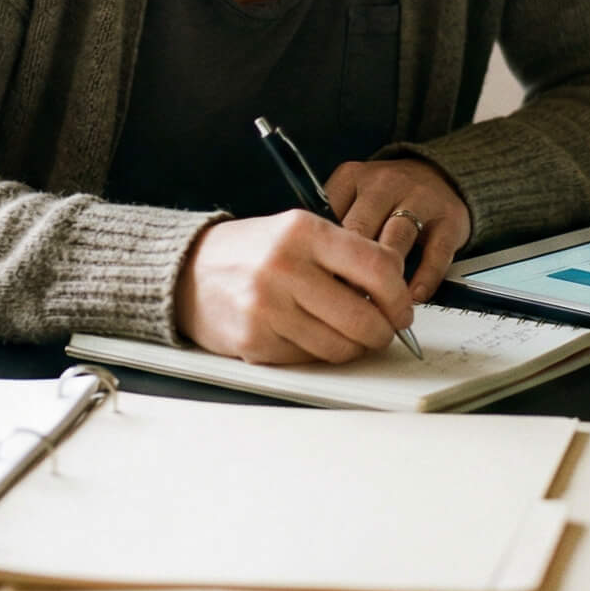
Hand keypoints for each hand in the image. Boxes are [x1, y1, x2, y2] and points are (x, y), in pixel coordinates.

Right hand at [174, 210, 415, 363]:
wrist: (187, 273)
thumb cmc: (250, 252)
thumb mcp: (295, 232)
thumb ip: (343, 254)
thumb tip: (393, 293)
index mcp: (302, 231)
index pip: (377, 266)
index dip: (399, 295)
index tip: (402, 307)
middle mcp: (285, 267)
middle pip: (364, 316)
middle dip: (382, 331)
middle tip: (382, 330)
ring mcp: (268, 307)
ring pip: (340, 346)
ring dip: (354, 348)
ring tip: (348, 336)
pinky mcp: (256, 341)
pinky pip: (309, 359)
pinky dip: (318, 354)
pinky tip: (310, 336)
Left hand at [325, 158, 470, 301]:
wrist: (438, 175)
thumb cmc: (385, 199)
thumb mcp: (351, 199)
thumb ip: (333, 229)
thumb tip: (315, 276)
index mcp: (352, 178)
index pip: (329, 218)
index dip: (321, 257)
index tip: (319, 286)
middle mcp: (384, 184)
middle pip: (360, 229)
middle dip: (349, 271)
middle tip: (343, 305)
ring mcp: (419, 198)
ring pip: (396, 239)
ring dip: (385, 277)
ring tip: (377, 307)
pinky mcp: (449, 218)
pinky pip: (436, 252)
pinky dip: (424, 278)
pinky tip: (414, 296)